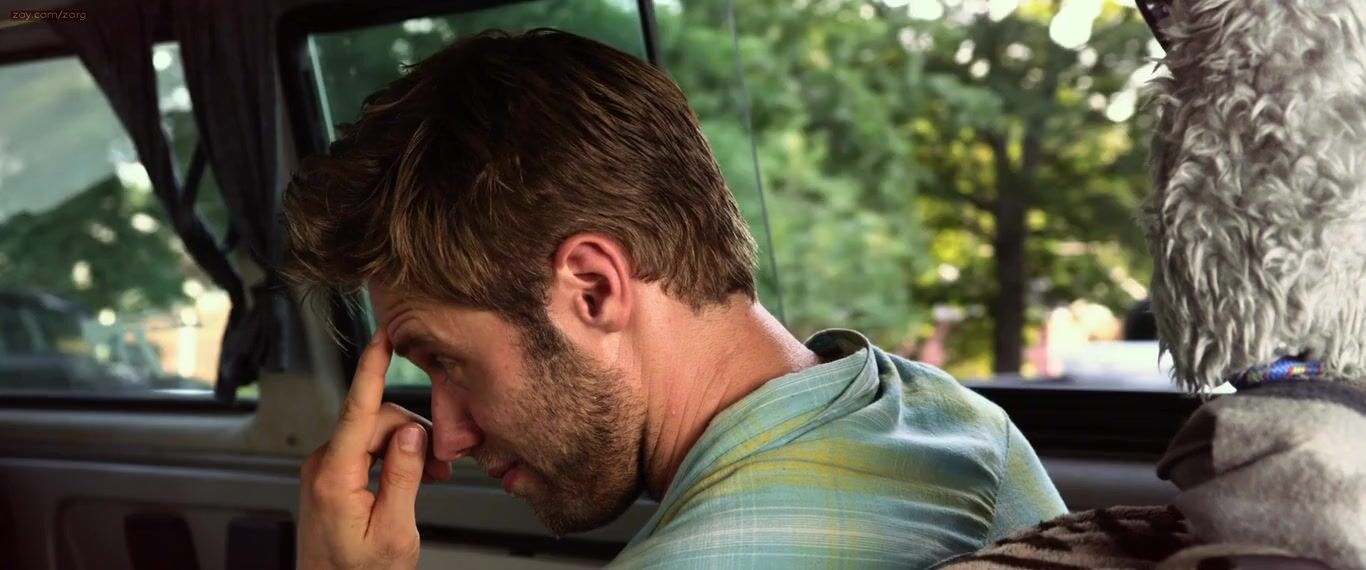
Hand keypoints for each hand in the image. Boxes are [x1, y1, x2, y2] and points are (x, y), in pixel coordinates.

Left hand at [298, 330, 451, 568]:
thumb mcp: (395, 532)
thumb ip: (404, 477)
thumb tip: (412, 433)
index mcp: (334, 478)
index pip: (357, 410)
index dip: (372, 369)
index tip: (382, 336)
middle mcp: (321, 467)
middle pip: (374, 421)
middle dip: (412, 434)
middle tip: (443, 467)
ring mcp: (322, 471)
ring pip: (372, 434)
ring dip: (406, 448)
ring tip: (432, 478)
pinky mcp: (328, 477)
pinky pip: (364, 450)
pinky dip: (392, 458)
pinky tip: (411, 479)